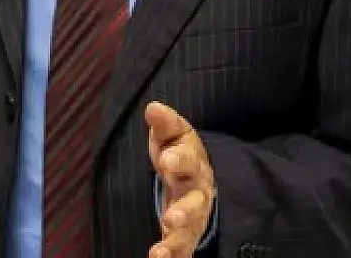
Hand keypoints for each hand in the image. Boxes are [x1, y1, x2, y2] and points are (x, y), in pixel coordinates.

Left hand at [146, 101, 215, 257]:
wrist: (198, 177)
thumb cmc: (178, 152)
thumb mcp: (173, 134)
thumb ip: (164, 123)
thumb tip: (153, 108)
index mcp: (192, 164)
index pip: (187, 160)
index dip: (178, 159)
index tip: (165, 160)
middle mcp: (197, 193)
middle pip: (195, 203)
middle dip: (184, 212)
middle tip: (171, 218)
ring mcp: (193, 217)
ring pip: (189, 232)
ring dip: (175, 243)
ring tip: (159, 253)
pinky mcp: (185, 236)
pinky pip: (181, 250)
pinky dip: (173, 257)